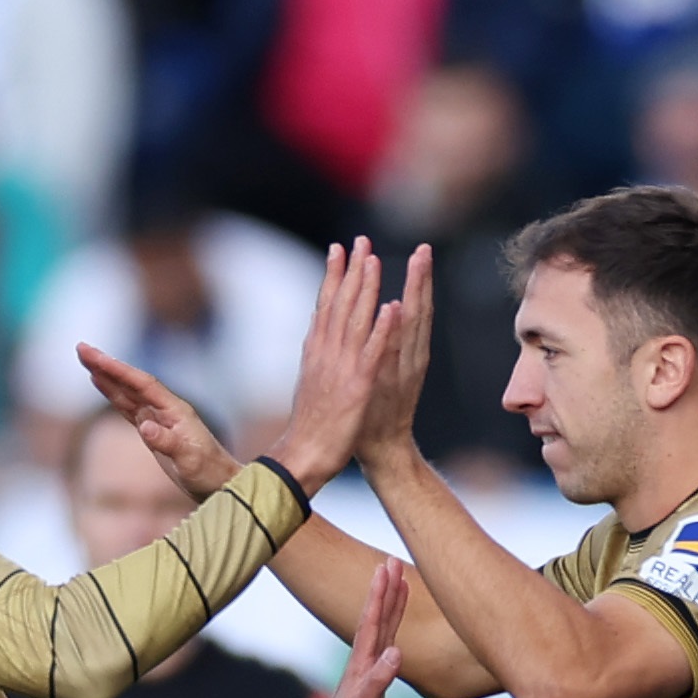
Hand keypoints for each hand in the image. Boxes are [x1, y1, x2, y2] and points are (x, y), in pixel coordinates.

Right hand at [78, 344, 241, 500]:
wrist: (220, 483)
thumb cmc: (208, 471)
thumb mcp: (189, 460)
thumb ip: (168, 442)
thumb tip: (144, 426)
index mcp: (174, 410)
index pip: (142, 384)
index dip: (118, 370)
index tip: (95, 357)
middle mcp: (165, 408)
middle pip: (131, 381)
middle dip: (106, 365)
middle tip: (81, 348)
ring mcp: (158, 417)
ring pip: (127, 391)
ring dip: (106, 375)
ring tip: (84, 359)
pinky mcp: (152, 429)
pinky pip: (128, 406)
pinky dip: (113, 393)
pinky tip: (100, 382)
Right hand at [268, 235, 399, 490]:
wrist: (305, 457)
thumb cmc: (310, 425)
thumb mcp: (310, 381)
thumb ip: (316, 354)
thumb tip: (316, 331)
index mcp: (315, 352)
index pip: (324, 306)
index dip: (332, 276)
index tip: (339, 249)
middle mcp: (326, 354)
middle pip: (340, 305)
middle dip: (351, 271)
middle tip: (361, 240)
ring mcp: (343, 369)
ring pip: (356, 321)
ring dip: (365, 290)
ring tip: (375, 260)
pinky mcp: (358, 387)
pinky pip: (373, 354)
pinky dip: (382, 330)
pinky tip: (392, 309)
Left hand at [273, 557, 406, 697]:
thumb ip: (379, 681)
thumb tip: (396, 651)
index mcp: (362, 666)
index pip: (373, 622)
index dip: (382, 594)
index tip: (388, 566)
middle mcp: (363, 665)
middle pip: (377, 619)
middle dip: (386, 591)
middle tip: (393, 561)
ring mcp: (366, 675)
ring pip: (381, 632)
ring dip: (389, 608)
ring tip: (398, 585)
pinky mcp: (370, 687)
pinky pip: (384, 651)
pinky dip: (391, 635)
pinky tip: (396, 635)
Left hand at [352, 242, 432, 476]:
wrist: (380, 451)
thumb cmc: (376, 412)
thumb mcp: (378, 372)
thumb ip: (380, 346)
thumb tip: (375, 319)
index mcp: (405, 353)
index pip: (412, 309)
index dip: (417, 281)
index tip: (419, 252)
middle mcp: (409, 358)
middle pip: (417, 311)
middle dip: (420, 279)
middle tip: (424, 249)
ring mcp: (402, 369)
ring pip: (410, 324)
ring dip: (414, 292)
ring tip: (418, 262)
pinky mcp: (389, 382)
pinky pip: (392, 351)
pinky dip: (394, 330)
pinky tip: (396, 308)